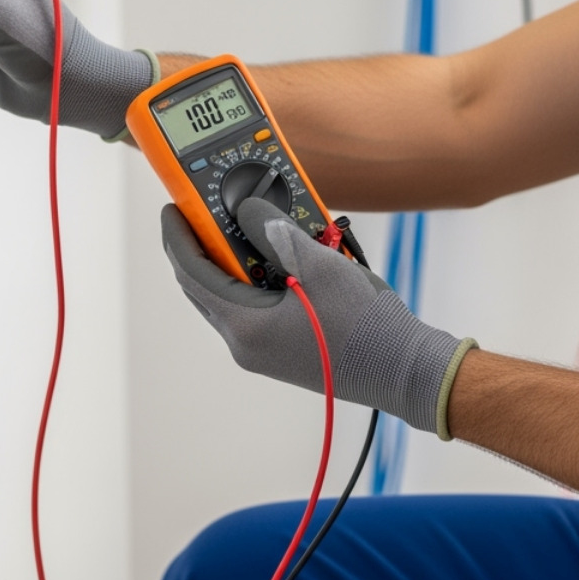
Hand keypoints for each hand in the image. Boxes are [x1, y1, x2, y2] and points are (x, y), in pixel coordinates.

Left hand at [161, 197, 477, 438]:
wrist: (405, 372)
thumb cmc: (365, 327)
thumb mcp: (319, 266)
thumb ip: (277, 233)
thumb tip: (247, 210)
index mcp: (244, 327)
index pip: (193, 273)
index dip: (179, 236)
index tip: (173, 206)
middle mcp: (245, 343)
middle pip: (207, 285)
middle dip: (205, 244)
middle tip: (208, 208)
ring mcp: (264, 350)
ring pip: (233, 294)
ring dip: (238, 258)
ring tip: (252, 222)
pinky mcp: (283, 349)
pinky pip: (257, 304)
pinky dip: (261, 275)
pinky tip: (284, 252)